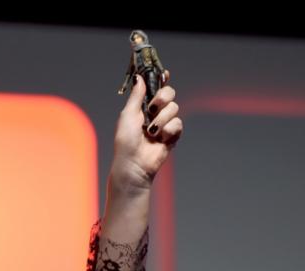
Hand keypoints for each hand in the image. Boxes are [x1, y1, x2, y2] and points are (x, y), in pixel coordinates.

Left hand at [109, 73, 181, 194]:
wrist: (134, 163)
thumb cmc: (126, 141)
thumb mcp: (128, 114)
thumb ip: (136, 95)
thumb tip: (140, 77)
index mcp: (143, 105)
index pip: (155, 87)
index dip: (160, 79)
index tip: (164, 73)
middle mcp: (155, 113)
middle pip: (169, 93)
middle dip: (163, 97)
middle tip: (153, 108)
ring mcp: (165, 123)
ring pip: (174, 108)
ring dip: (162, 119)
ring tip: (151, 132)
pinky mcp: (173, 135)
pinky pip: (178, 124)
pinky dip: (168, 131)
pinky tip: (160, 139)